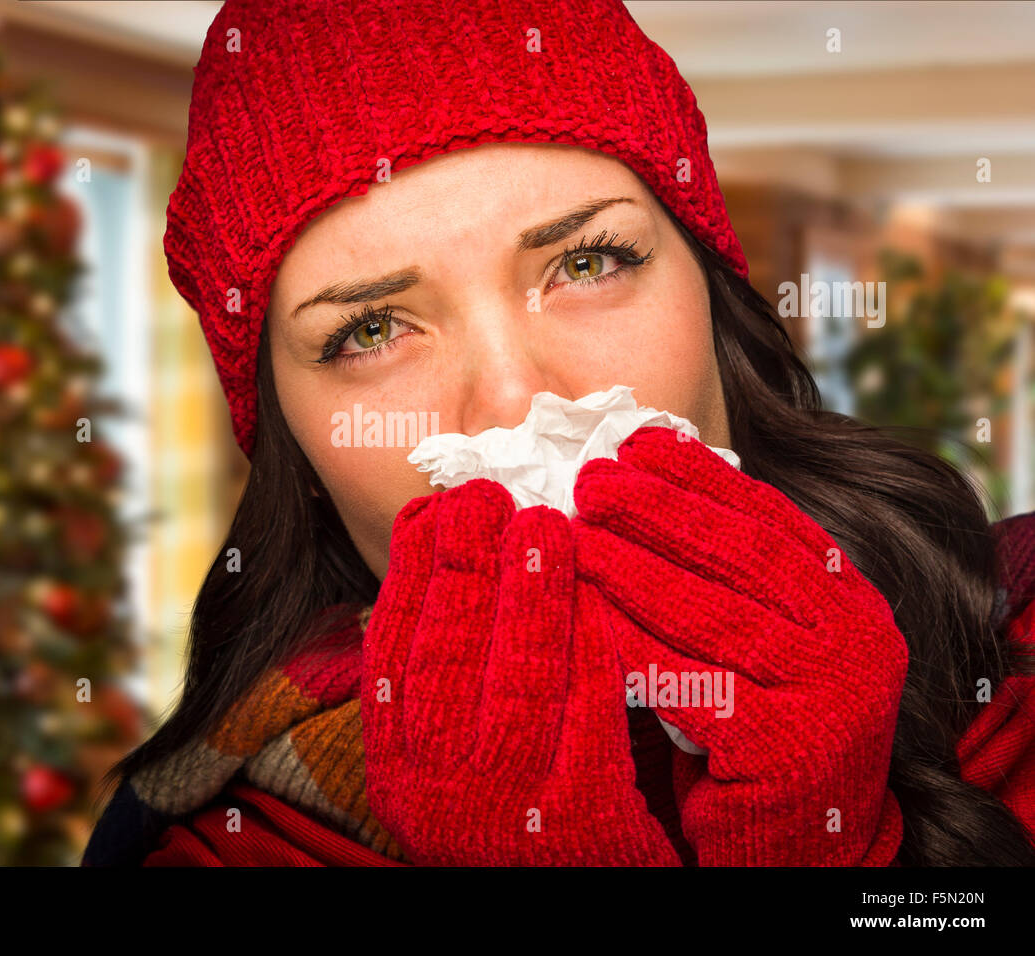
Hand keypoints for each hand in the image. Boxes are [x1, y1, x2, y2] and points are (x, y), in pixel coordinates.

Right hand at [360, 478, 681, 865]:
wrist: (567, 893)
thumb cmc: (510, 815)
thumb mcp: (451, 759)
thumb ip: (443, 681)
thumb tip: (441, 560)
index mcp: (395, 771)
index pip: (390, 654)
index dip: (409, 573)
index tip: (431, 509)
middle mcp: (434, 794)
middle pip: (444, 656)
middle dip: (464, 563)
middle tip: (487, 495)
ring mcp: (505, 811)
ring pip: (514, 677)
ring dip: (528, 590)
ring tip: (544, 523)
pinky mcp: (579, 820)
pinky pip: (586, 713)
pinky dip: (591, 644)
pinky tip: (600, 593)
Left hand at [571, 426, 907, 864]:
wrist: (799, 844)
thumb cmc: (759, 732)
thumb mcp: (762, 645)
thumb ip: (729, 581)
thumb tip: (645, 490)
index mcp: (850, 603)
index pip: (771, 520)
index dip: (703, 477)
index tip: (639, 441)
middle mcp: (857, 641)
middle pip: (744, 555)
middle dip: (660, 509)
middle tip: (591, 479)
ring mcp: (833, 695)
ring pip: (714, 615)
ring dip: (634, 570)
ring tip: (572, 536)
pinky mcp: (790, 748)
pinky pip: (692, 685)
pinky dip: (634, 647)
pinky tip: (587, 618)